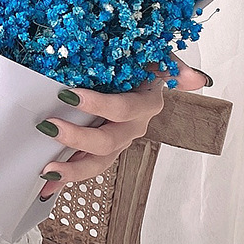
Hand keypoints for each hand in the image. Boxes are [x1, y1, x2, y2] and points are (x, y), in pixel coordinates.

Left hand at [37, 56, 210, 198]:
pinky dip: (65, 177)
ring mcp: (118, 142)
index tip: (69, 94)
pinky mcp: (102, 151)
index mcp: (145, 104)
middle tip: (50, 127)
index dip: (98, 104)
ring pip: (98, 163)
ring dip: (72, 170)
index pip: (123, 108)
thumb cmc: (143, 63)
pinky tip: (46, 186)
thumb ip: (175, 66)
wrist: (140, 75)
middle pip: (107, 141)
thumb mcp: (158, 57)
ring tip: (47, 171)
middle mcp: (133, 127)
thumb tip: (196, 79)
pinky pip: (86, 166)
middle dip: (77, 137)